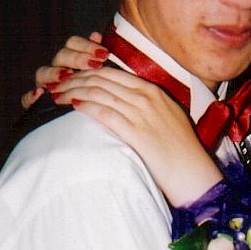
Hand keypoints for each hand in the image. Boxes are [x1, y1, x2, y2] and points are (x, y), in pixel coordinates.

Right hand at [20, 32, 106, 109]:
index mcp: (73, 61)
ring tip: (67, 76)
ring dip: (54, 73)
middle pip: (61, 55)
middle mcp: (58, 70)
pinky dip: (32, 96)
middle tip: (94, 64)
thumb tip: (96, 35)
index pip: (73, 43)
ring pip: (43, 72)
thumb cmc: (99, 99)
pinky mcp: (37, 104)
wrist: (91, 124)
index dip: (86, 45)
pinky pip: (28, 98)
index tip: (103, 53)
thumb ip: (98, 57)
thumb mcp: (103, 78)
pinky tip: (40, 94)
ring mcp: (46, 86)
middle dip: (77, 58)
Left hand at [50, 67, 220, 205]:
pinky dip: (86, 106)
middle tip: (57, 85)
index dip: (87, 73)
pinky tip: (72, 107)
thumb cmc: (181, 153)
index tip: (71, 78)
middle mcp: (147, 98)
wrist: (195, 175)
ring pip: (99, 92)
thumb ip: (147, 108)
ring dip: (73, 91)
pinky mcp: (137, 132)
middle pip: (102, 79)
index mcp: (154, 92)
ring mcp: (142, 113)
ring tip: (56, 96)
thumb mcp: (167, 120)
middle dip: (75, 79)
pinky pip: (104, 112)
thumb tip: (123, 106)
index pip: (113, 73)